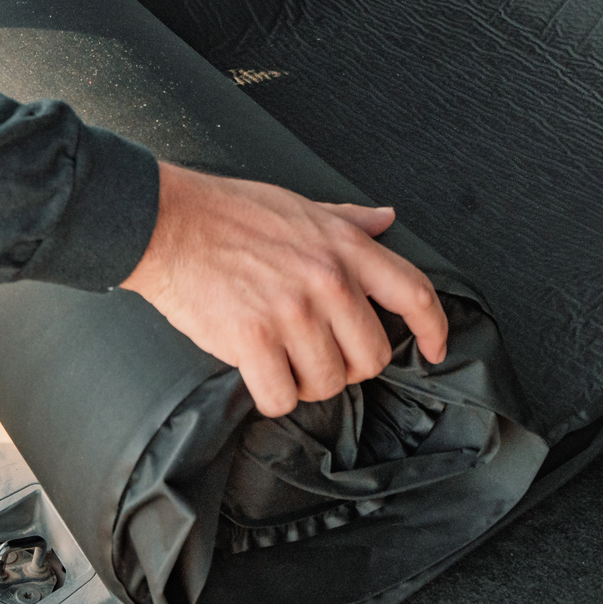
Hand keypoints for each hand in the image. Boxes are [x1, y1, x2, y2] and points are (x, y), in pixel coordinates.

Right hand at [120, 163, 448, 416]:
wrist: (167, 223)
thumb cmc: (228, 213)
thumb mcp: (301, 206)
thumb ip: (348, 220)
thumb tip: (385, 219)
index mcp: (344, 246)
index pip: (414, 294)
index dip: (434, 329)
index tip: (434, 348)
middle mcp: (327, 280)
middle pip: (373, 356)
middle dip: (351, 366)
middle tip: (322, 355)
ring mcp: (292, 312)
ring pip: (328, 383)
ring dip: (308, 383)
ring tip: (284, 361)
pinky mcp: (253, 340)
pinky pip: (282, 397)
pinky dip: (272, 395)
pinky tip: (259, 374)